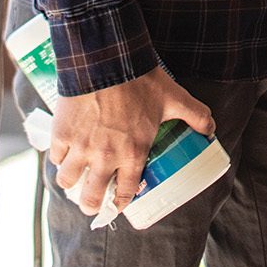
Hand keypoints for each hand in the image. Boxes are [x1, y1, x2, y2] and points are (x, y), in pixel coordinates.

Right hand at [50, 67, 215, 219]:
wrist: (107, 61)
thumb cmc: (141, 81)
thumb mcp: (175, 99)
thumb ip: (196, 116)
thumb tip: (211, 129)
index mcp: (132, 154)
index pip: (125, 193)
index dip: (121, 203)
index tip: (118, 204)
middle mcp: (104, 158)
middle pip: (90, 198)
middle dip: (91, 205)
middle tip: (91, 204)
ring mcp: (80, 148)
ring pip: (67, 181)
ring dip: (71, 183)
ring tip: (74, 181)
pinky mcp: (61, 134)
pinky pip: (54, 158)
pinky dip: (59, 159)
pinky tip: (64, 156)